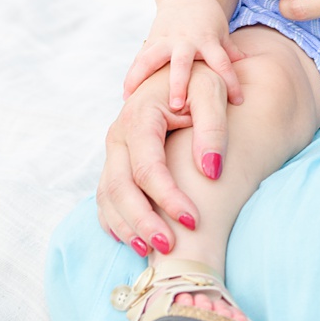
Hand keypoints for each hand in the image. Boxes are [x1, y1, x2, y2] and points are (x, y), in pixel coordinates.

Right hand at [96, 64, 231, 254]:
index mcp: (139, 118)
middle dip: (144, 221)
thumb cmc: (201, 81)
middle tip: (171, 246)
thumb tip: (211, 170)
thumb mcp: (213, 91)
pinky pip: (106, 198)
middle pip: (120, 188)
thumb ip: (213, 128)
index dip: (168, 197)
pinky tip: (135, 240)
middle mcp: (118, 137)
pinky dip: (116, 221)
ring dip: (127, 227)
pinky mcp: (115, 162)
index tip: (194, 220)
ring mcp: (113, 152)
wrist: (181, 69)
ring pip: (108, 197)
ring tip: (151, 251)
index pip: (148, 168)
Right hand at [124, 0, 244, 109]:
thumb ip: (230, 50)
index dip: (231, 81)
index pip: (223, 63)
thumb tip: (245, 62)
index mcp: (208, 40)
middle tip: (177, 106)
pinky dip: (132, 75)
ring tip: (132, 99)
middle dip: (179, 84)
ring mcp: (166, 40)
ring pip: (151, 59)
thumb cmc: (208, 18)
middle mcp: (186, 41)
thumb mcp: (221, 32)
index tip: (237, 101)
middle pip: (182, 63)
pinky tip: (127, 93)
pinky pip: (140, 59)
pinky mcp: (152, 40)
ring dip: (142, 78)